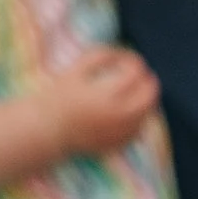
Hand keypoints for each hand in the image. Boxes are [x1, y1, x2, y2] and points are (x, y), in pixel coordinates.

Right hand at [33, 47, 162, 158]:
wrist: (48, 129)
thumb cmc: (60, 96)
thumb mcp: (76, 70)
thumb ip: (101, 56)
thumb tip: (126, 54)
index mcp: (105, 95)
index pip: (135, 73)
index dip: (134, 62)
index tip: (128, 60)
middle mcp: (116, 116)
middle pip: (149, 95)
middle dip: (147, 81)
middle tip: (139, 75)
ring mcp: (119, 133)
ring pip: (148, 114)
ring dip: (146, 99)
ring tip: (135, 91)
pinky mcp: (117, 144)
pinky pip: (139, 130)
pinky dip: (139, 118)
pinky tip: (129, 111)